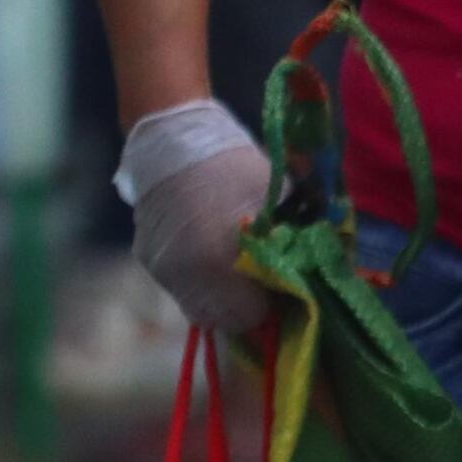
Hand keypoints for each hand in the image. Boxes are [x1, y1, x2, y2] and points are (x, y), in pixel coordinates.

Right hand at [119, 96, 279, 342]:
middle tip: (264, 283)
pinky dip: (199, 282)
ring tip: (235, 271)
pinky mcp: (148, 261)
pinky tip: (208, 256)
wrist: (170, 143)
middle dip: (247, 306)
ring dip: (222, 298)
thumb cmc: (233, 169)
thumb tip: (313, 279)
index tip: (284, 287)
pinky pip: (180, 288)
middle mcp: (186, 276)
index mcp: (219, 262)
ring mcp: (163, 270)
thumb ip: (293, 247)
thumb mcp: (277, 203)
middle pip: (225, 319)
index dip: (273, 305)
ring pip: (200, 308)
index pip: (253, 315)